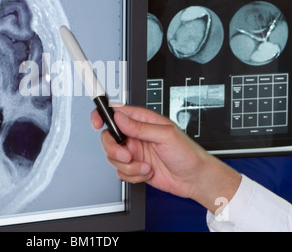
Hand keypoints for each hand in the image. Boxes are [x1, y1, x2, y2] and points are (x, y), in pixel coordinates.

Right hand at [91, 105, 240, 213]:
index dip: (102, 116)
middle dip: (114, 149)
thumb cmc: (188, 153)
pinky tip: (147, 172)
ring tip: (145, 165)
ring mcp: (134, 152)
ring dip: (128, 166)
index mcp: (142, 121)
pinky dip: (132, 175)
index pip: (115, 113)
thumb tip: (120, 117)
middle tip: (127, 155)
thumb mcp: (166, 135)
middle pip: (108, 138)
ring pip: (113, 157)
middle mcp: (135, 135)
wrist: (194, 179)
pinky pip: (121, 172)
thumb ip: (140, 127)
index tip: (97, 123)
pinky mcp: (134, 167)